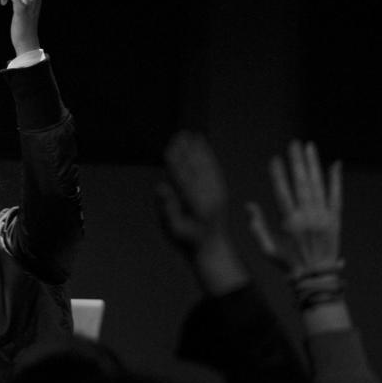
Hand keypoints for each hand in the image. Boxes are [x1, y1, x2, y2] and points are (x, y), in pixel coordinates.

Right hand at [156, 131, 228, 253]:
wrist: (212, 248)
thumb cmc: (187, 241)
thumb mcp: (173, 230)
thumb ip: (167, 208)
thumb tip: (161, 187)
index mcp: (196, 205)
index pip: (184, 178)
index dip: (177, 162)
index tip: (170, 147)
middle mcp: (209, 197)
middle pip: (197, 168)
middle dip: (188, 151)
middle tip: (181, 134)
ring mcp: (217, 194)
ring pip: (208, 167)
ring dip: (200, 150)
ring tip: (193, 135)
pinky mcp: (221, 193)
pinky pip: (214, 171)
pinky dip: (209, 158)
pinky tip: (204, 148)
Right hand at [246, 140, 341, 275]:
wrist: (316, 276)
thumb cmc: (288, 264)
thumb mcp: (266, 248)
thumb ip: (257, 226)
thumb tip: (249, 205)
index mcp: (289, 223)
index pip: (282, 192)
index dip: (278, 174)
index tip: (275, 158)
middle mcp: (308, 217)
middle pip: (301, 183)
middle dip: (297, 161)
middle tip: (294, 143)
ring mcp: (323, 216)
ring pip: (317, 185)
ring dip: (313, 164)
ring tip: (308, 147)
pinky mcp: (335, 219)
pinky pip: (335, 195)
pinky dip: (335, 179)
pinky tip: (334, 164)